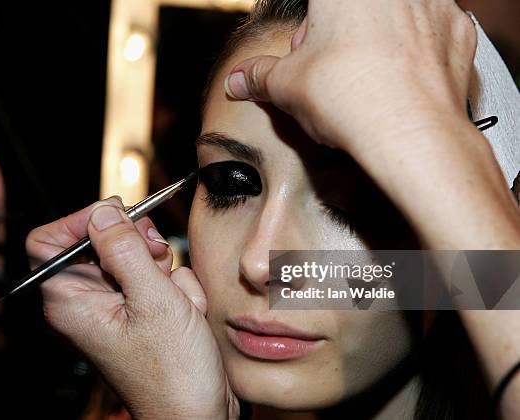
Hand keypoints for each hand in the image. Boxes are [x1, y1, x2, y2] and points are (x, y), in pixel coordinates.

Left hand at [27, 197, 238, 419]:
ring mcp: (115, 305)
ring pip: (135, 255)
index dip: (80, 221)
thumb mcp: (152, 301)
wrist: (198, 411)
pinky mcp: (140, 309)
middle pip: (98, 240)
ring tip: (178, 299)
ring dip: (165, 269)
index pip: (49, 240)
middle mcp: (87, 301)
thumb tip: (102, 213)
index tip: (117, 216)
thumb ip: (125, 250)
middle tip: (157, 254)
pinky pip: (156, 275)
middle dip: (136, 243)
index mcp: (72, 301)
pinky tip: (186, 311)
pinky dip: (176, 286)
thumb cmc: (172, 374)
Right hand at [224, 0, 476, 155]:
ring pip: (389, 15)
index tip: (305, 48)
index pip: (314, 7)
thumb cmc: (350, 99)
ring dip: (373, 38)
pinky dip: (410, 51)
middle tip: (326, 66)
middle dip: (335, 32)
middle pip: (351, 6)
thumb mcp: (286, 86)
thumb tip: (239, 80)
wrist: (410, 134)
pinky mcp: (456, 29)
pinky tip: (396, 78)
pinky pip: (425, 32)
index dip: (306, 28)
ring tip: (362, 77)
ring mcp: (430, 2)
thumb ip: (259, 76)